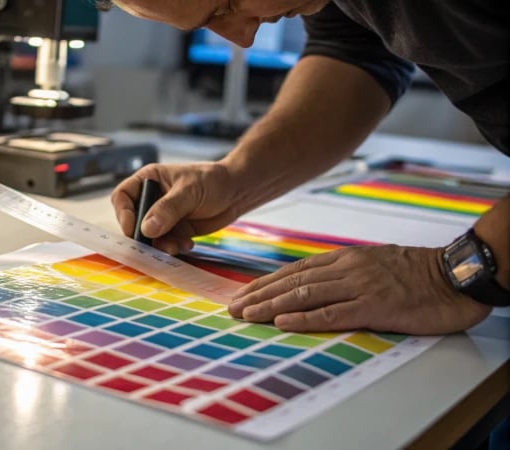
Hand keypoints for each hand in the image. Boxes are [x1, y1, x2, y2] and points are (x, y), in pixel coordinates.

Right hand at [111, 162, 241, 253]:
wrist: (237, 191)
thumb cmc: (213, 180)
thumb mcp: (189, 191)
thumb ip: (168, 209)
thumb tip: (146, 229)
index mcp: (148, 181)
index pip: (123, 197)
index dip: (124, 214)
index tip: (134, 229)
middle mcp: (152, 199)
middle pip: (133, 221)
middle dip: (144, 236)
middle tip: (155, 245)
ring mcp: (163, 216)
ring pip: (149, 237)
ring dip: (161, 245)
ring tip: (178, 245)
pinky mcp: (175, 230)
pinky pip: (166, 243)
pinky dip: (174, 247)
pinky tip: (188, 243)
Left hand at [227, 245, 491, 334]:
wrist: (453, 275)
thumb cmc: (415, 273)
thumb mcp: (372, 264)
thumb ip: (343, 272)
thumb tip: (314, 284)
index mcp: (344, 259)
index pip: (294, 271)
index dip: (266, 284)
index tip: (243, 295)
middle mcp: (345, 269)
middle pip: (292, 282)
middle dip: (259, 295)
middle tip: (233, 308)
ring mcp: (359, 286)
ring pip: (305, 295)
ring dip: (272, 306)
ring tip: (247, 315)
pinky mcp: (374, 306)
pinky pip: (332, 312)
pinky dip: (304, 318)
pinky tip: (282, 322)